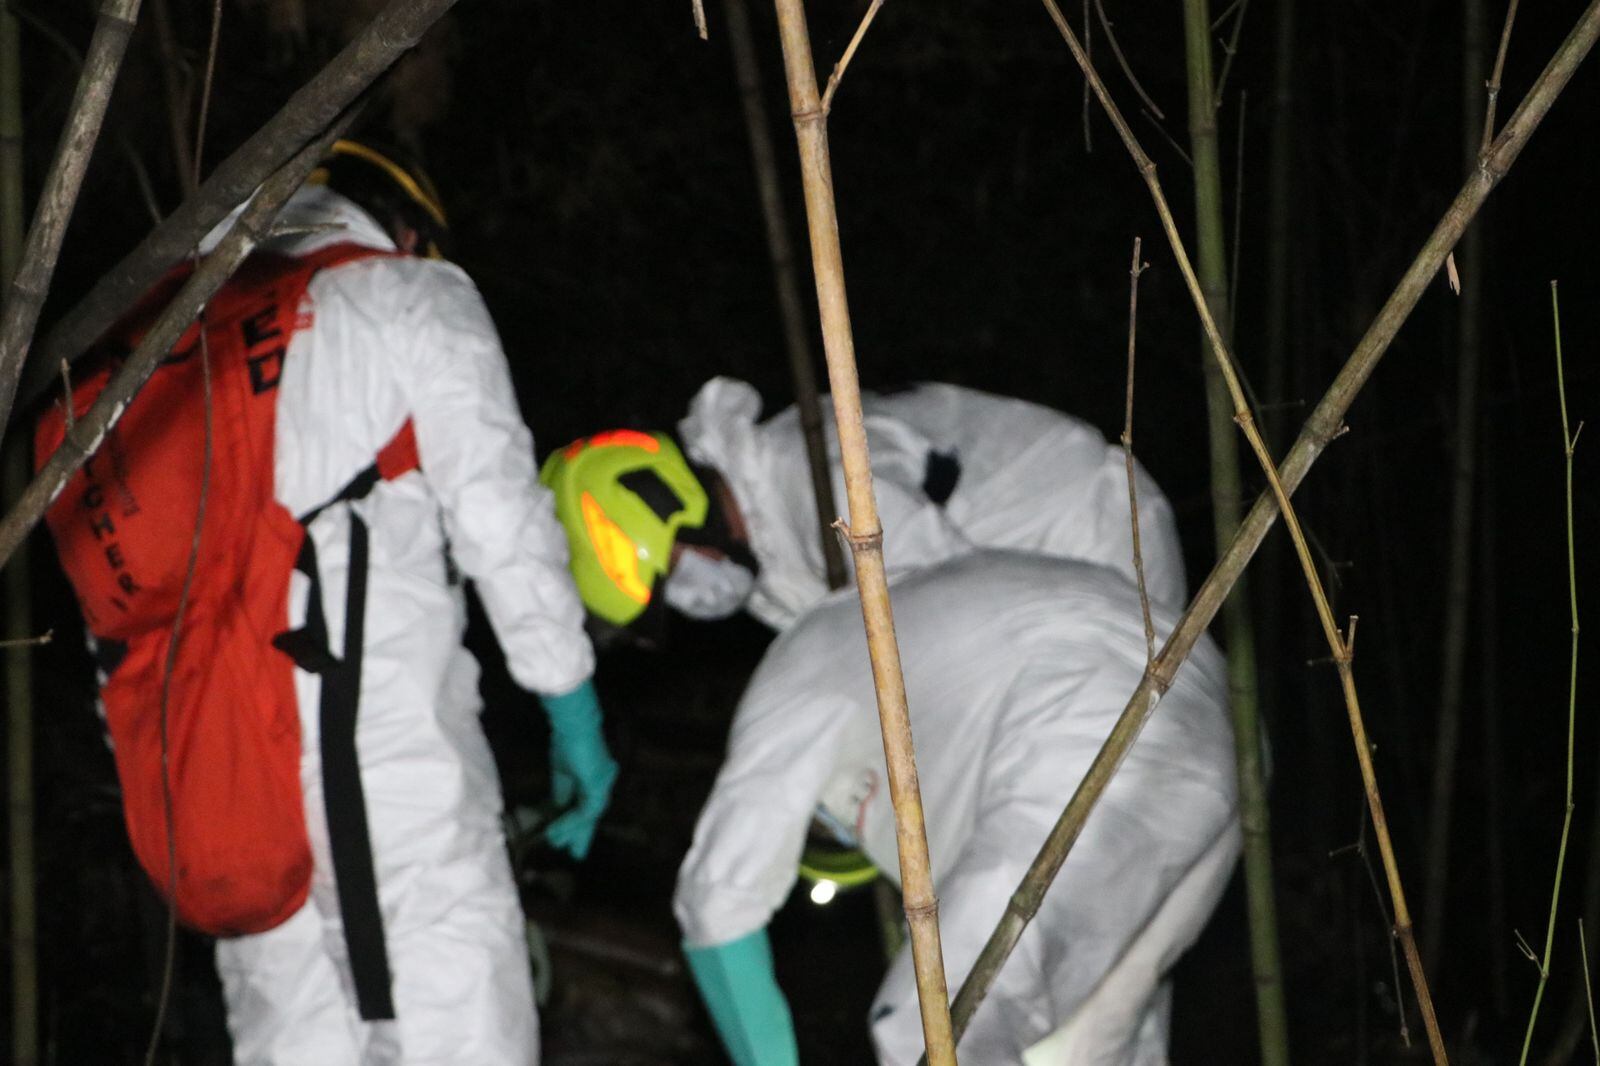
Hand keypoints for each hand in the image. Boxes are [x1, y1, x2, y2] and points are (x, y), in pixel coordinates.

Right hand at [538, 680, 617, 859]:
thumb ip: (563, 790)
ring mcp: (603, 785)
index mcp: (597, 777)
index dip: (579, 821)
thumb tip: (559, 808)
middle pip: (592, 814)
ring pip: (588, 816)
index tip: (571, 838)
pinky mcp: (598, 788)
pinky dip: (570, 823)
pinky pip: (584, 812)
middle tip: (575, 854)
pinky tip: (556, 832)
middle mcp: (604, 782)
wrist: (574, 727)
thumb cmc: (567, 741)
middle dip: (582, 834)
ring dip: (572, 831)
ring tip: (556, 844)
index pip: (588, 804)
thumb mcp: (562, 771)